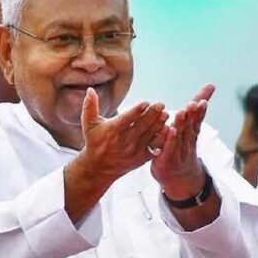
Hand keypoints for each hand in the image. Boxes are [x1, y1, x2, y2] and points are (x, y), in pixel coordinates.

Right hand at [64, 87, 167, 221]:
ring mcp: (134, 150)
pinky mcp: (141, 157)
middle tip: (161, 104)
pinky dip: (162, 139)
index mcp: (112, 131)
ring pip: (149, 135)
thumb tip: (90, 90)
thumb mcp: (89, 125)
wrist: (99, 168)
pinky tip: (169, 130)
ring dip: (159, 124)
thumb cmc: (95, 142)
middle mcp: (124, 141)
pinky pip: (154, 147)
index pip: (126, 119)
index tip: (146, 102)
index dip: (136, 111)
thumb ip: (90, 106)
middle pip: (141, 126)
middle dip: (152, 115)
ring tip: (166, 114)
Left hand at [152, 84, 214, 199]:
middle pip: (189, 127)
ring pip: (179, 136)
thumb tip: (211, 86)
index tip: (202, 101)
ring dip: (181, 124)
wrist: (179, 178)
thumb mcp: (190, 129)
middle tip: (194, 104)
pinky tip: (169, 130)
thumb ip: (197, 108)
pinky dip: (168, 140)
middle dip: (192, 115)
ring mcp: (176, 152)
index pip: (196, 121)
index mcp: (191, 133)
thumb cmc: (183, 148)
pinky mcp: (164, 160)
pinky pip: (166, 149)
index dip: (199, 112)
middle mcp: (185, 142)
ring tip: (182, 112)